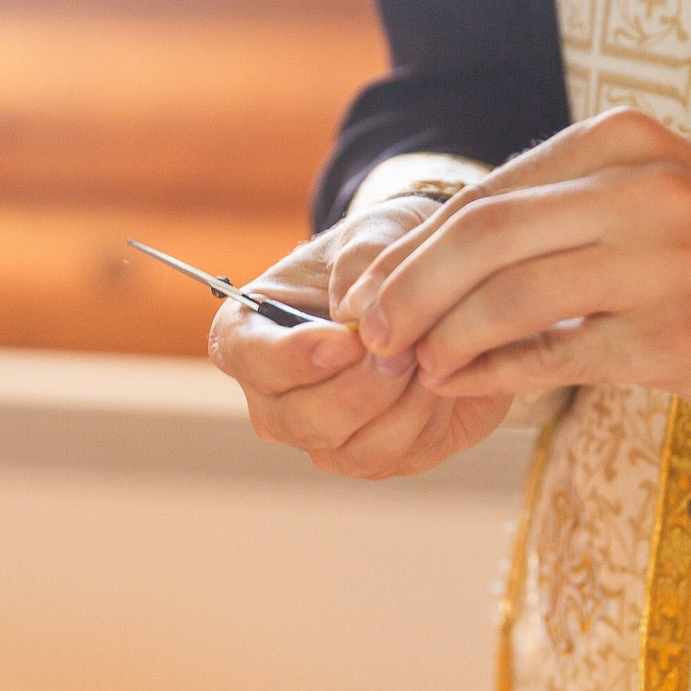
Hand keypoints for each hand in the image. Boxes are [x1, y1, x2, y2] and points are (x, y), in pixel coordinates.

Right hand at [207, 198, 514, 477]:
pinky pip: (395, 458)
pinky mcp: (367, 457)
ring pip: (351, 449)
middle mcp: (272, 397)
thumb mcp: (373, 232)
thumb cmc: (380, 257)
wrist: (428, 292)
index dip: (297, 356)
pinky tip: (443, 380)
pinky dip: (427, 422)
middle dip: (362, 388)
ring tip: (433, 357)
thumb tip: (354, 313)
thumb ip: (361, 261)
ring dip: (401, 406)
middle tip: (407, 349)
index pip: (249, 358)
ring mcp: (317, 435)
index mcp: (247, 335)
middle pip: (301, 419)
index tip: (348, 340)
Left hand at [334, 108, 690, 416]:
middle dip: (408, 292)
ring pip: (512, 296)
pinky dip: (495, 373)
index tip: (366, 291)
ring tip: (413, 366)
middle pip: (484, 238)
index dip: (413, 249)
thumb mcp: (643, 197)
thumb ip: (550, 214)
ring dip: (444, 339)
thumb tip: (427, 258)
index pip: (487, 193)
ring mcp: (664, 260)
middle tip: (369, 334)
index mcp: (620, 142)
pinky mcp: (678, 334)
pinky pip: (559, 354)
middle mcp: (641, 188)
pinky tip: (462, 385)